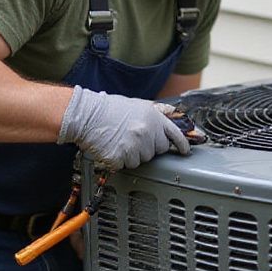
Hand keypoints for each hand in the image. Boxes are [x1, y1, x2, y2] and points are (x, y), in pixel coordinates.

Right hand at [57, 87, 189, 169]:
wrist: (87, 114)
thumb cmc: (109, 109)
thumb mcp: (137, 104)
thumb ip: (156, 114)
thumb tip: (171, 118)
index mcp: (153, 118)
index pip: (175, 134)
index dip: (181, 144)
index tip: (184, 151)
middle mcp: (147, 132)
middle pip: (158, 150)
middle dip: (149, 147)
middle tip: (134, 138)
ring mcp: (134, 146)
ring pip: (142, 160)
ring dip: (133, 155)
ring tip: (121, 140)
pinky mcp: (121, 158)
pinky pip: (126, 166)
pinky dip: (120, 160)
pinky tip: (113, 147)